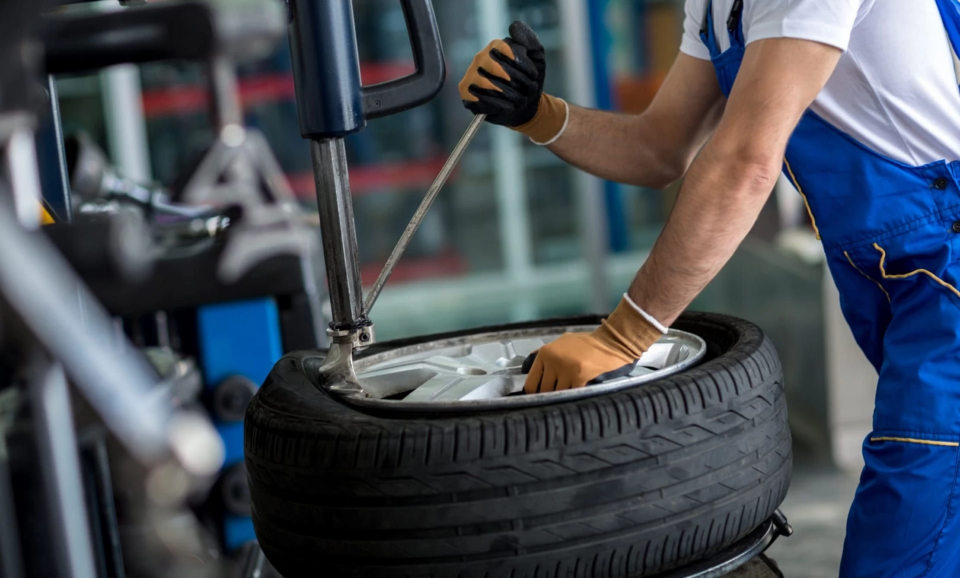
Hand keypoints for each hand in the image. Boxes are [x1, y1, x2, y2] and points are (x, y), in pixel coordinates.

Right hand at [458, 21, 566, 143]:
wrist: (525, 107)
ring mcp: (471, 74)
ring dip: (509, 94)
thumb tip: (513, 26)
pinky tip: (508, 107)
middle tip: (528, 90)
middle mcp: (480, 58)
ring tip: (520, 99)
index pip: (506, 49)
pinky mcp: (466, 92)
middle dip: (517, 81)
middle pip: (496, 67)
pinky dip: (497, 104)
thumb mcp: (536, 60)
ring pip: (487, 83)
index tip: (533, 76)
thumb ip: (530, 41)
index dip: (522, 64)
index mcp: (495, 47)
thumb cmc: (528, 81)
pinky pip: (479, 97)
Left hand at [523, 297, 663, 392]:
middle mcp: (553, 361)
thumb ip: (545, 355)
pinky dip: (574, 394)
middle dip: (549, 396)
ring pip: (558, 394)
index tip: (538, 398)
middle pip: (544, 391)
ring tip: (568, 394)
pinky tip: (578, 392)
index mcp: (545, 353)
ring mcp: (566, 370)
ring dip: (563, 396)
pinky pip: (572, 393)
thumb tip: (528, 368)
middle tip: (554, 398)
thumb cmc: (585, 343)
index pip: (531, 383)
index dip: (534, 393)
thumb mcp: (561, 342)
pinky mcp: (580, 377)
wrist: (610, 342)